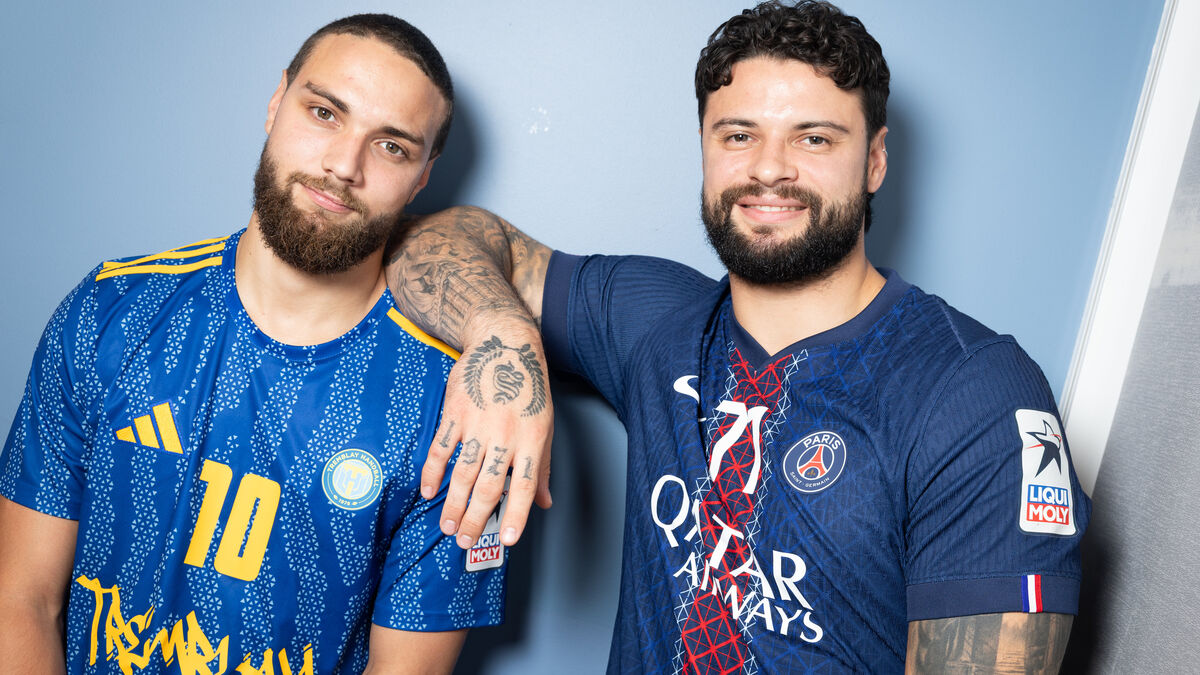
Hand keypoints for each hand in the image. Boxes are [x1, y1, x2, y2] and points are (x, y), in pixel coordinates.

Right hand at [422, 331, 552, 548]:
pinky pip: (441, 448)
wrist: (506, 345)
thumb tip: (544, 503)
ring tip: (448, 526)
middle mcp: (505, 435)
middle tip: (464, 541)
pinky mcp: (455, 411)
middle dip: (476, 519)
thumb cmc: (529, 389)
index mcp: (532, 440)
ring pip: (463, 473)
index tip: (508, 540)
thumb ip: (542, 467)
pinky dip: (432, 472)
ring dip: (453, 504)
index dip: (517, 515)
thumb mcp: (545, 426)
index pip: (525, 486)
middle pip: (488, 486)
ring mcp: (478, 423)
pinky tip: (428, 491)